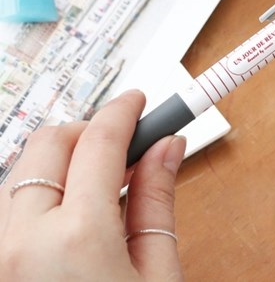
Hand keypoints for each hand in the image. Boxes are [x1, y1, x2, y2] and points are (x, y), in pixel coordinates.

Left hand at [0, 90, 185, 280]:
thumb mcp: (158, 277)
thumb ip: (157, 201)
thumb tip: (166, 146)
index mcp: (76, 239)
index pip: (100, 142)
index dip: (123, 112)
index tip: (137, 103)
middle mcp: (21, 241)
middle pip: (50, 142)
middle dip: (89, 130)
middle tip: (125, 144)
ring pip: (24, 169)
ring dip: (64, 160)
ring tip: (100, 182)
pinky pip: (10, 205)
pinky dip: (43, 191)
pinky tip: (71, 211)